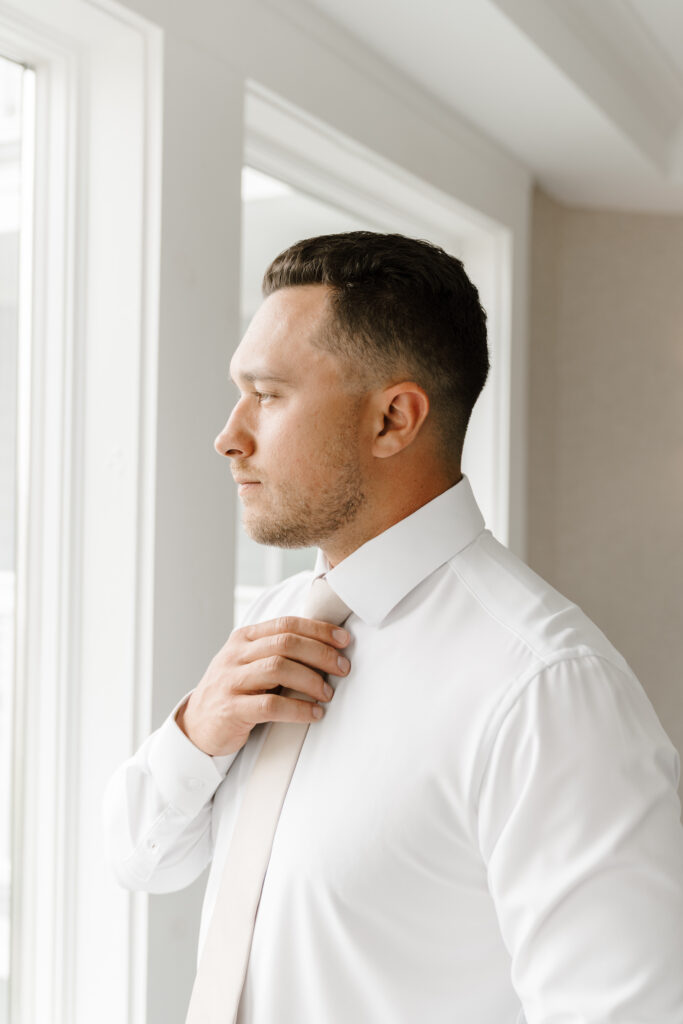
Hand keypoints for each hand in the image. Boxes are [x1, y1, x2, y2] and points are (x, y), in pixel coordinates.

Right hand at [175, 616, 350, 755]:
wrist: (196, 725)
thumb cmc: (233, 692)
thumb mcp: (249, 663)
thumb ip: (277, 652)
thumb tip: (326, 647)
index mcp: (244, 639)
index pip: (286, 624)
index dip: (318, 630)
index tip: (343, 640)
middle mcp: (235, 655)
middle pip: (285, 643)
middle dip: (320, 653)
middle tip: (343, 668)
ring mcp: (230, 681)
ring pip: (278, 669)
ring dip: (310, 680)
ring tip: (327, 693)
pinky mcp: (231, 709)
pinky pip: (270, 706)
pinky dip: (298, 709)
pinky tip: (314, 714)